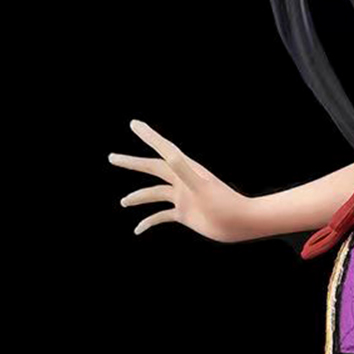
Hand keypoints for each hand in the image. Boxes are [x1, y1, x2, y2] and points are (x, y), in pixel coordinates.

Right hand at [110, 120, 251, 242]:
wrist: (240, 223)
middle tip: (112, 157)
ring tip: (123, 202)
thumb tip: (169, 154)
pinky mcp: (186, 214)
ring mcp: (183, 198)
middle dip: (133, 163)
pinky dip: (149, 221)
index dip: (149, 136)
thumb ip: (185, 170)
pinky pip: (162, 216)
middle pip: (153, 168)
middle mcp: (183, 181)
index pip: (163, 149)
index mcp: (186, 169)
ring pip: (155, 194)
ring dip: (139, 197)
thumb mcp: (201, 186)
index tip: (134, 123)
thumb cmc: (224, 204)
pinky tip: (138, 229)